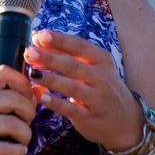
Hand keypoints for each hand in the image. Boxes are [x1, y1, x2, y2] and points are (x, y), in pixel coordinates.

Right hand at [0, 67, 35, 154]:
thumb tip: (30, 94)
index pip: (3, 73)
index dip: (23, 83)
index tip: (27, 97)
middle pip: (14, 100)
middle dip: (29, 112)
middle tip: (26, 122)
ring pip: (15, 125)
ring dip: (25, 134)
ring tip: (21, 140)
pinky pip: (8, 148)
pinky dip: (18, 152)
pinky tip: (15, 153)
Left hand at [24, 30, 143, 150]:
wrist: (125, 119)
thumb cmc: (101, 86)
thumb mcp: (92, 67)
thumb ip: (66, 54)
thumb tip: (37, 37)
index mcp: (102, 60)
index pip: (80, 46)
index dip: (60, 40)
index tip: (40, 35)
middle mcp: (102, 77)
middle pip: (73, 66)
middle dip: (50, 58)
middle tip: (29, 52)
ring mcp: (97, 98)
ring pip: (71, 87)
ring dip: (50, 79)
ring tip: (31, 72)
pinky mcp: (90, 117)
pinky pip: (70, 109)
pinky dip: (54, 102)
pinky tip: (39, 96)